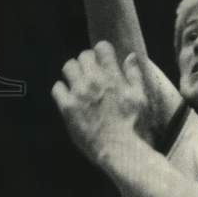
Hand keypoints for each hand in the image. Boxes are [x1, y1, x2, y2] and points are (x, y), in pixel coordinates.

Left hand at [52, 42, 149, 166]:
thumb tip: (130, 56)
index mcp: (112, 76)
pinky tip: (69, 97)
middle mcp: (94, 81)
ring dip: (73, 72)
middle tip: (89, 71)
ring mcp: (79, 93)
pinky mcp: (67, 107)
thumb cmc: (132, 124)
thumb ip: (134, 74)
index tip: (102, 58)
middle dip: (87, 61)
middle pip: (83, 56)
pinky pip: (57, 88)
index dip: (101, 51)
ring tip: (77, 82)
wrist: (119, 149)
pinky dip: (62, 90)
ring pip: (68, 67)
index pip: (101, 47)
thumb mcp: (140, 97)